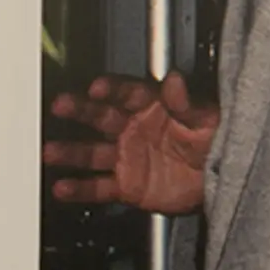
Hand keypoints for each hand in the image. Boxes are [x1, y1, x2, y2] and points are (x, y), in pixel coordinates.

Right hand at [44, 73, 216, 214]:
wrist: (219, 183)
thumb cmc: (216, 144)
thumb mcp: (207, 121)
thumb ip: (187, 104)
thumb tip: (175, 81)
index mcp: (152, 107)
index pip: (127, 93)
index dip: (111, 89)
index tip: (96, 87)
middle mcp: (133, 129)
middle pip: (101, 117)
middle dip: (80, 110)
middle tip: (60, 105)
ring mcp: (127, 157)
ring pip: (92, 152)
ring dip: (71, 152)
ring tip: (50, 151)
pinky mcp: (126, 185)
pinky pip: (98, 187)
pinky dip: (80, 189)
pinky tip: (63, 187)